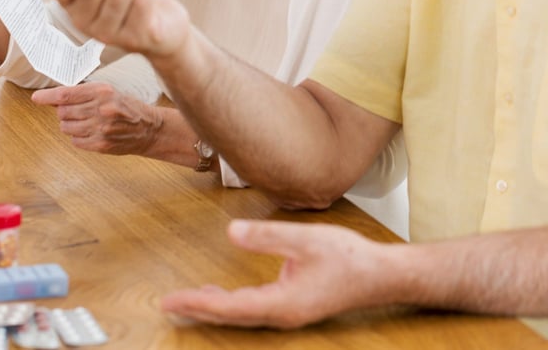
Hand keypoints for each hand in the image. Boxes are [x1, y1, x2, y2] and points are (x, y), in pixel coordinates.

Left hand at [32, 82, 161, 155]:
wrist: (149, 129)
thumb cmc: (128, 108)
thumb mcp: (109, 92)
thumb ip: (84, 94)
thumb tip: (56, 97)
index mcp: (102, 92)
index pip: (66, 94)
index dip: (47, 97)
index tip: (37, 98)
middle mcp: (100, 109)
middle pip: (63, 112)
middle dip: (65, 111)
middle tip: (78, 111)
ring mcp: (100, 129)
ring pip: (66, 127)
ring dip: (71, 125)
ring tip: (87, 122)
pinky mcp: (100, 144)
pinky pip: (75, 141)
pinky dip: (79, 137)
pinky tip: (92, 132)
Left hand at [161, 220, 387, 328]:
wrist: (381, 276)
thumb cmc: (349, 258)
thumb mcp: (306, 239)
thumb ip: (268, 236)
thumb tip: (232, 232)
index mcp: (282, 303)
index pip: (229, 305)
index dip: (196, 303)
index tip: (170, 301)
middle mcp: (280, 314)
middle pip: (229, 316)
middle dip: (197, 309)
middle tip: (166, 305)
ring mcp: (286, 313)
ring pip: (239, 314)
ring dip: (211, 308)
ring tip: (185, 300)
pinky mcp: (291, 306)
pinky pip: (251, 308)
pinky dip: (230, 302)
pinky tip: (219, 294)